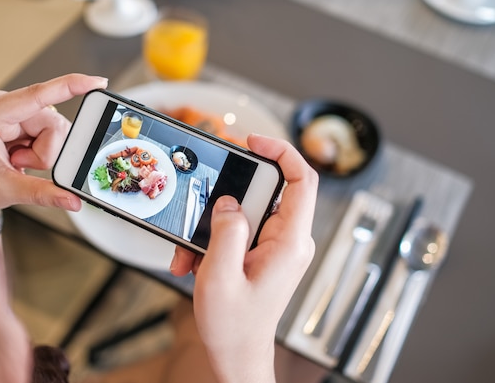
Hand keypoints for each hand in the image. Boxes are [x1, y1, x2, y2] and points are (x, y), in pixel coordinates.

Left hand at [0, 73, 107, 210]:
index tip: (97, 82)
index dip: (70, 86)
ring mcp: (12, 108)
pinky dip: (42, 149)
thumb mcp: (7, 191)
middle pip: (52, 122)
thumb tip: (73, 199)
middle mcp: (1, 103)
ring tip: (18, 161)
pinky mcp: (21, 115)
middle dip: (45, 151)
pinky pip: (50, 130)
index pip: (37, 95)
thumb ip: (43, 194)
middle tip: (20, 164)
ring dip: (44, 152)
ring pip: (55, 128)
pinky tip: (21, 155)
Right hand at [170, 134, 318, 382]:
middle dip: (230, 190)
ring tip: (191, 250)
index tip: (253, 141)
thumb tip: (229, 201)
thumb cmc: (234, 326)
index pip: (302, 180)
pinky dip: (213, 240)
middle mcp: (290, 240)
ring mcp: (278, 246)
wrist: (238, 354)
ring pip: (247, 211)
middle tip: (204, 190)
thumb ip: (226, 232)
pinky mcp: (264, 252)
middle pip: (269, 190)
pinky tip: (194, 262)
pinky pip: (239, 230)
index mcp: (290, 243)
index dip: (282, 151)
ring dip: (213, 225)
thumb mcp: (220, 277)